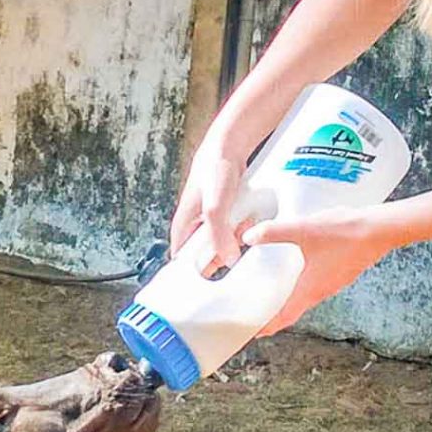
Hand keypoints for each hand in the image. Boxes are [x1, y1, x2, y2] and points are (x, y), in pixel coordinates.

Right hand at [169, 143, 249, 269]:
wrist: (229, 147)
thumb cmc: (213, 171)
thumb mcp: (214, 207)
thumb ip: (218, 235)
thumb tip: (228, 259)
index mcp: (182, 227)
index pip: (182, 262)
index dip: (193, 275)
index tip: (208, 284)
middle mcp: (194, 225)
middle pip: (205, 255)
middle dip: (222, 257)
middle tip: (234, 253)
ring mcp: (210, 220)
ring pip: (222, 243)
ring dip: (235, 242)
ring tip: (243, 230)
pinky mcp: (225, 213)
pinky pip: (234, 231)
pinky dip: (243, 230)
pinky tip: (250, 223)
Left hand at [240, 206, 396, 335]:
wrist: (380, 229)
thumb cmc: (344, 232)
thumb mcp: (304, 229)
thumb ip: (274, 232)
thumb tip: (248, 238)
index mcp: (310, 288)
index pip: (285, 316)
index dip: (268, 326)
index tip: (253, 333)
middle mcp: (322, 291)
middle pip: (294, 311)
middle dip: (276, 316)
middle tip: (258, 316)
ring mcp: (333, 284)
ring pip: (306, 299)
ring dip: (289, 302)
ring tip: (273, 296)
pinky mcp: (340, 274)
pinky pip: (316, 288)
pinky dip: (301, 289)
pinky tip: (297, 274)